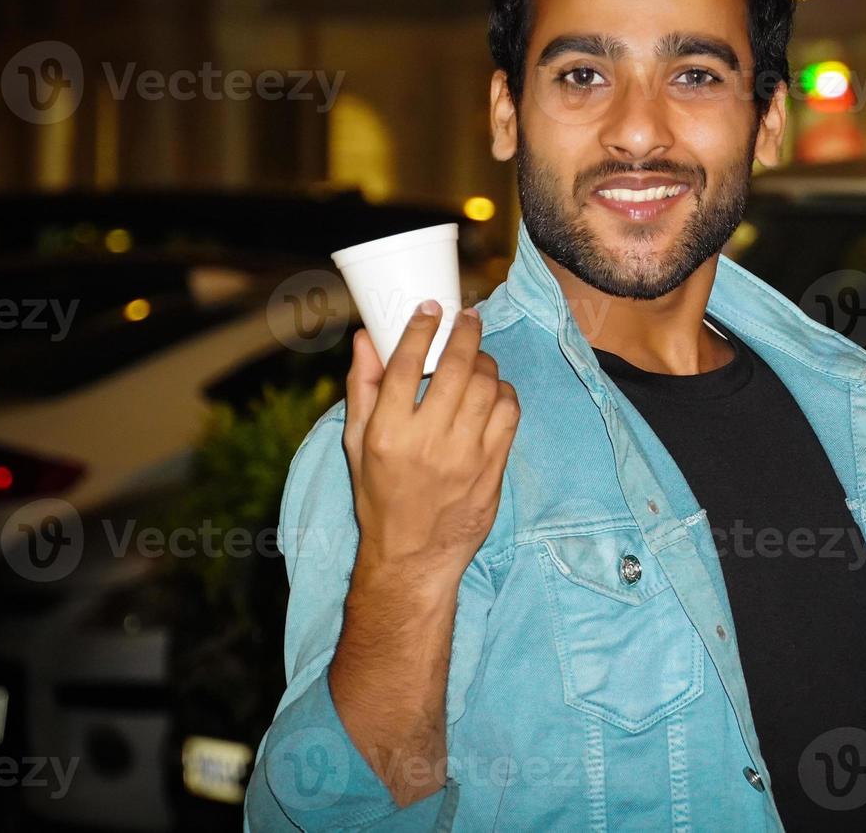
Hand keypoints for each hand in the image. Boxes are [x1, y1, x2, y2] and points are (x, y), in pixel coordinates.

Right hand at [342, 303, 519, 585]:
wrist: (413, 556)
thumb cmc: (380, 497)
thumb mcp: (356, 444)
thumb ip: (362, 388)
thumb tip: (363, 338)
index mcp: (386, 433)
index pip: (405, 364)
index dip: (421, 328)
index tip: (431, 309)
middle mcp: (426, 442)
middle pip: (454, 367)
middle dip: (464, 333)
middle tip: (468, 318)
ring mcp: (464, 457)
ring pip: (486, 387)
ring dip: (485, 362)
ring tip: (478, 358)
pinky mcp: (492, 470)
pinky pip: (508, 414)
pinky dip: (505, 394)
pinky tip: (494, 391)